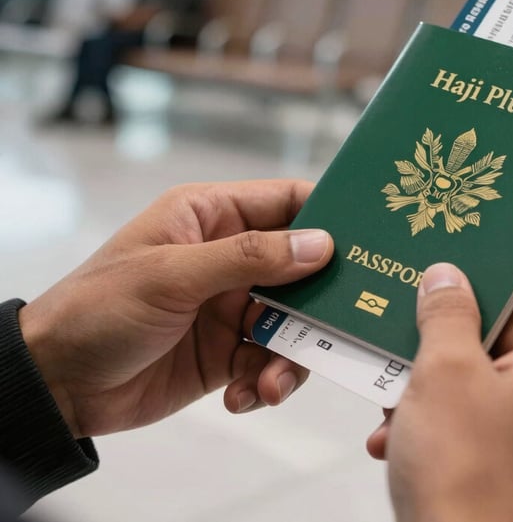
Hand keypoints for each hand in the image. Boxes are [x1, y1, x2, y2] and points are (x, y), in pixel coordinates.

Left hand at [18, 180, 332, 438]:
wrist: (57, 385)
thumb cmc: (100, 308)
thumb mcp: (172, 275)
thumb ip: (250, 257)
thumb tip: (322, 244)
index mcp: (213, 216)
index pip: (287, 201)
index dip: (329, 214)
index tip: (370, 240)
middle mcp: (229, 256)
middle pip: (302, 267)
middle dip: (321, 298)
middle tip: (345, 322)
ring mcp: (231, 305)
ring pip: (293, 320)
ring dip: (294, 352)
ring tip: (272, 380)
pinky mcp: (228, 351)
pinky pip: (270, 361)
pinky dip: (266, 381)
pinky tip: (242, 396)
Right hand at [367, 254, 512, 521]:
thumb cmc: (467, 475)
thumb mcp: (445, 371)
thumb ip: (446, 309)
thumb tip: (447, 275)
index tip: (475, 243)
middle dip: (458, 318)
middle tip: (414, 303)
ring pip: (492, 367)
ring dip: (440, 368)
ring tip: (395, 379)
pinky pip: (485, 409)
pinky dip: (444, 408)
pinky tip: (395, 427)